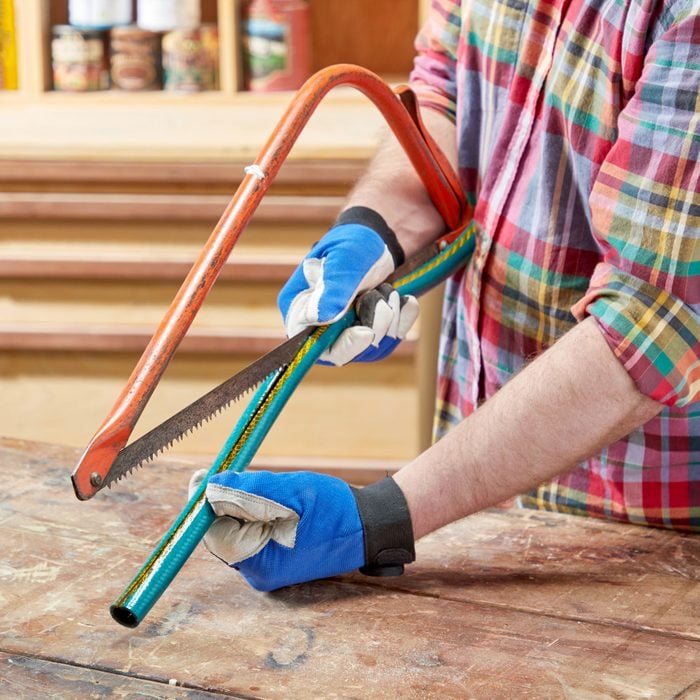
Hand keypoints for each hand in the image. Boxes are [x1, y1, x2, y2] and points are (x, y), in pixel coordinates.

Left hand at [190, 470, 414, 591]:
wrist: (369, 526)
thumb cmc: (334, 509)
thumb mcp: (289, 491)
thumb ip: (246, 490)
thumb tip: (207, 487)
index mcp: (261, 561)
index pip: (214, 531)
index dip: (204, 502)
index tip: (201, 476)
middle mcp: (260, 573)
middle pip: (222, 531)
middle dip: (225, 501)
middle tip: (232, 474)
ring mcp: (268, 569)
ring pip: (237, 529)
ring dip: (242, 505)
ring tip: (268, 487)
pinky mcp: (276, 560)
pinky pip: (252, 532)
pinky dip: (255, 512)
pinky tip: (276, 500)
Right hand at [278, 206, 417, 364]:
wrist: (375, 239)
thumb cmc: (352, 243)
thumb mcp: (343, 260)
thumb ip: (332, 289)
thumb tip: (317, 319)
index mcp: (299, 309)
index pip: (314, 345)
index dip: (343, 344)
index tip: (367, 332)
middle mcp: (319, 326)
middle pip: (348, 350)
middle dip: (374, 324)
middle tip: (380, 294)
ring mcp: (345, 331)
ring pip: (373, 346)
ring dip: (389, 317)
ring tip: (387, 289)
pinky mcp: (368, 330)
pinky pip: (390, 339)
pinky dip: (402, 319)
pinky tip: (406, 301)